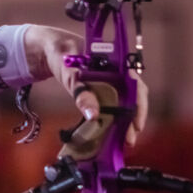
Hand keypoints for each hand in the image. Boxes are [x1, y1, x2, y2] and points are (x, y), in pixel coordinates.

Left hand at [22, 25, 148, 146]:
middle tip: (129, 140)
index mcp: (116, 65)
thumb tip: (92, 116)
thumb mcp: (70, 74)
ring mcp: (111, 82)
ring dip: (125, 121)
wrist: (53, 51)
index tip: (136, 125)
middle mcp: (118, 74)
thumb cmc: (64, 56)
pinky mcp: (103, 91)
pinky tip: (112, 132)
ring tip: (124, 140)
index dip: (139, 106)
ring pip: (124, 103)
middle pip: (134, 98)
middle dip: (133, 119)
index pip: (136, 86)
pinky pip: (112, 105)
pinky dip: (114, 118)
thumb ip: (81, 93)